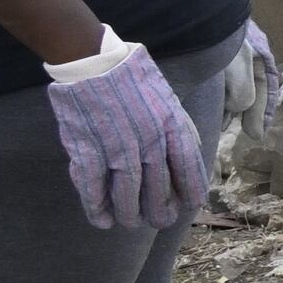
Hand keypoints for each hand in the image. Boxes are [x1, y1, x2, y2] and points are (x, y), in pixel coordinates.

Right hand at [43, 32, 207, 230]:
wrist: (92, 61)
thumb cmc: (132, 78)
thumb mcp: (168, 98)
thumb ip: (180, 126)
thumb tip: (194, 152)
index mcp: (172, 127)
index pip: (189, 171)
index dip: (190, 193)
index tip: (188, 206)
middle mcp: (148, 142)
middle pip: (158, 190)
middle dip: (159, 212)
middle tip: (158, 220)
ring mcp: (116, 148)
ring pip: (127, 195)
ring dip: (129, 214)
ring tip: (131, 221)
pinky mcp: (87, 150)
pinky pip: (93, 188)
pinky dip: (97, 209)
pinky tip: (102, 220)